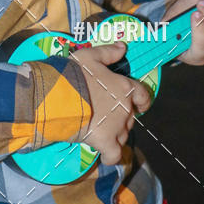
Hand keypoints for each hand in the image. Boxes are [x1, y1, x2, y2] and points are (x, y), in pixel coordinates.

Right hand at [70, 43, 152, 164]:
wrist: (60, 97)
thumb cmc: (75, 74)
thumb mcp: (90, 56)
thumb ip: (108, 52)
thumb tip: (123, 47)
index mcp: (125, 87)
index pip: (143, 96)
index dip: (142, 101)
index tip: (139, 104)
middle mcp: (126, 108)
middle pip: (130, 116)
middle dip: (120, 117)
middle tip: (104, 114)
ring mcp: (118, 128)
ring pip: (123, 135)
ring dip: (115, 134)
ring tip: (99, 130)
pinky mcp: (106, 143)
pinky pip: (114, 155)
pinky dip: (110, 156)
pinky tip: (103, 154)